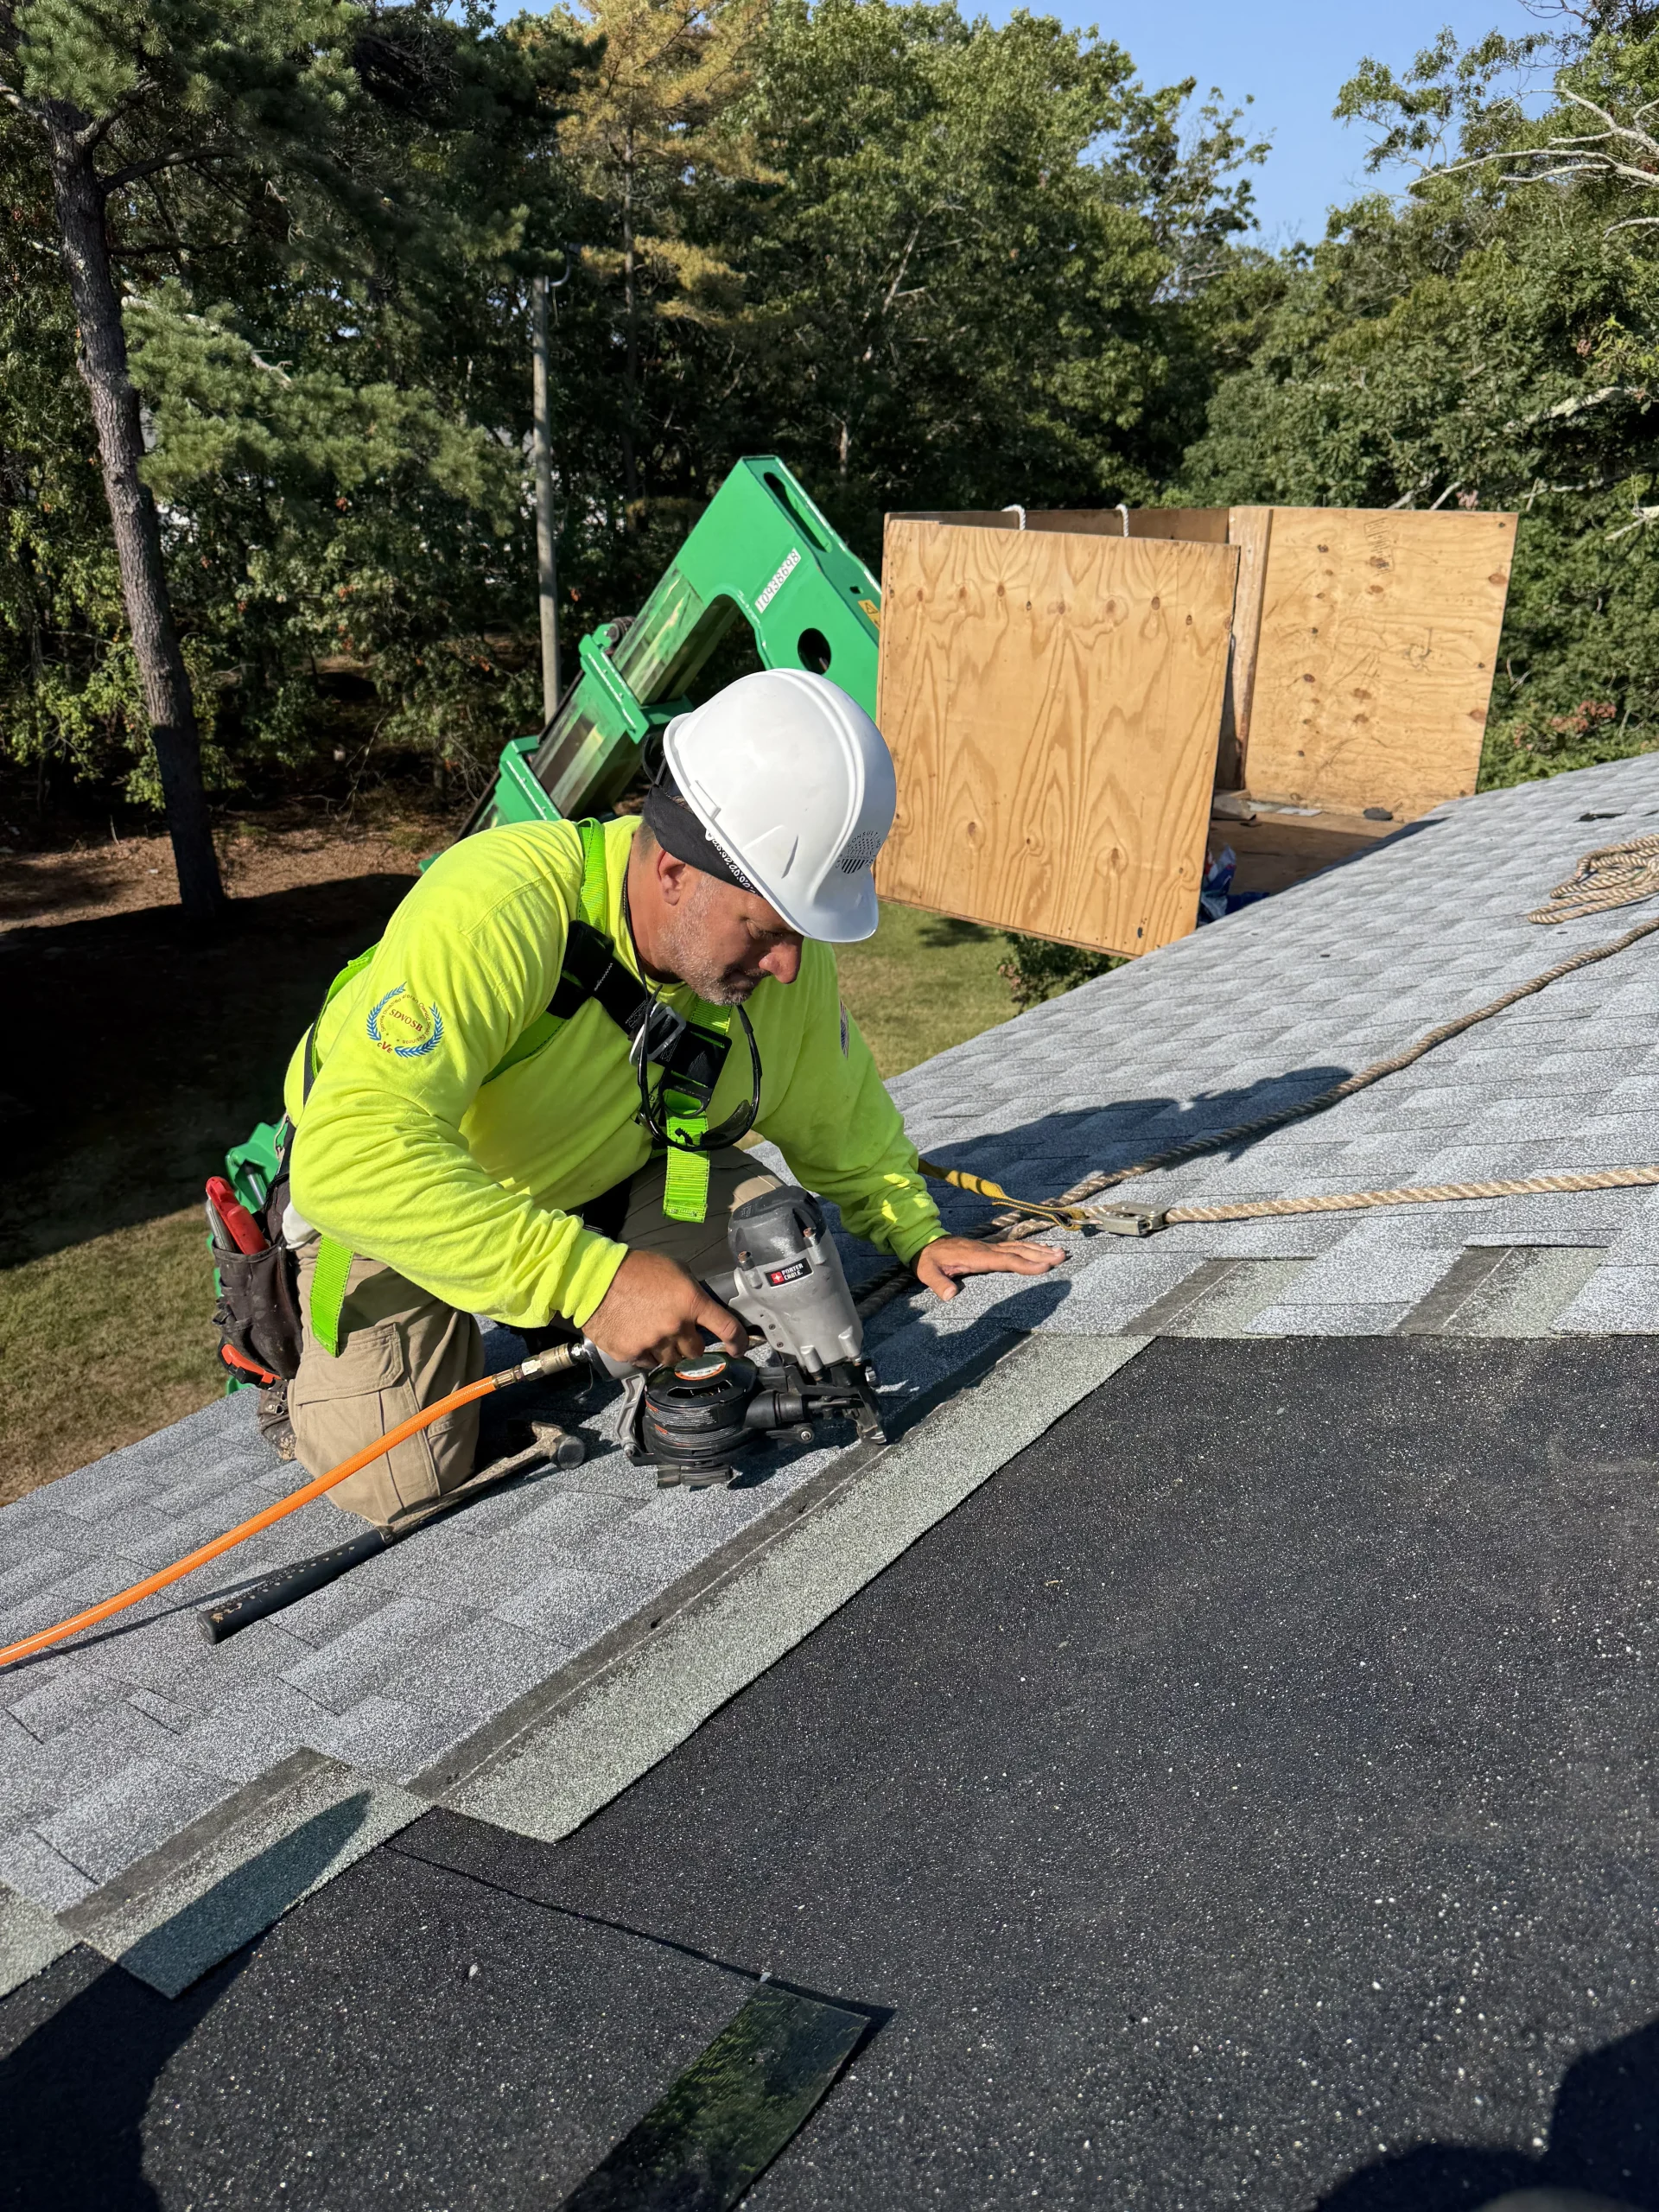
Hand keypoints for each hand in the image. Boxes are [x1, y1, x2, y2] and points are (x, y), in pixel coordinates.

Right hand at [584, 1249, 745, 1368]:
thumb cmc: (635, 1269)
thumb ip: (692, 1292)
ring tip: (653, 1332)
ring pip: (672, 1360)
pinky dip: (647, 1354)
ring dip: (668, 1350)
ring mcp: (653, 1343)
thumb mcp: (674, 1270)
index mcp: (691, 1302)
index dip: (738, 1341)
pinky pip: (648, 1363)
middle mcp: (676, 1326)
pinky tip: (638, 1337)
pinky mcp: (632, 1354)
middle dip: (691, 1344)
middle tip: (678, 1332)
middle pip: (696, 1351)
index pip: (726, 1327)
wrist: (595, 1279)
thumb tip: (704, 1309)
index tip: (739, 1348)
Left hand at [914, 1234, 1065, 1302]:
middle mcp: (986, 1250)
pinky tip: (1041, 1250)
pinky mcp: (989, 1249)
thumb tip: (950, 1295)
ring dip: (1039, 1249)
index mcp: (976, 1257)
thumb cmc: (928, 1260)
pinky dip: (1029, 1248)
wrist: (924, 1243)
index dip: (1026, 1264)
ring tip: (1060, 1252)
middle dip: (1041, 1254)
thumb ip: (939, 1284)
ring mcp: (989, 1247)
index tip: (1045, 1266)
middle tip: (1063, 1256)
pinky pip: (1013, 1247)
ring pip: (1018, 1247)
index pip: (1006, 1260)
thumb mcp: (928, 1272)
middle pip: (1018, 1251)